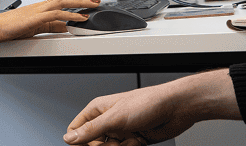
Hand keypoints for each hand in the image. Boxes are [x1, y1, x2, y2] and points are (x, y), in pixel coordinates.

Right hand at [0, 0, 103, 41]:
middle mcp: (41, 6)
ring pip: (64, 1)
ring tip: (96, 3)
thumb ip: (50, 26)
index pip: (64, 0)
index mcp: (41, 8)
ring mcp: (38, 10)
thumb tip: (66, 27)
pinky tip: (81, 17)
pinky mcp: (35, 18)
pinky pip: (57, 14)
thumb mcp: (34, 28)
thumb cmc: (7, 28)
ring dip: (82, 1)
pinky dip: (71, 15)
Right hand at [63, 69, 239, 145]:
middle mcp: (108, 121)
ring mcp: (120, 131)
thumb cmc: (148, 103)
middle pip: (93, 143)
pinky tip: (139, 140)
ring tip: (132, 138)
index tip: (91, 145)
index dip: (79, 140)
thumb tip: (69, 138)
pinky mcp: (133, 140)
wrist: (175, 109)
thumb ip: (90, 130)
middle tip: (115, 142)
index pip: (76, 129)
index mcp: (97, 110)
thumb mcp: (115, 118)